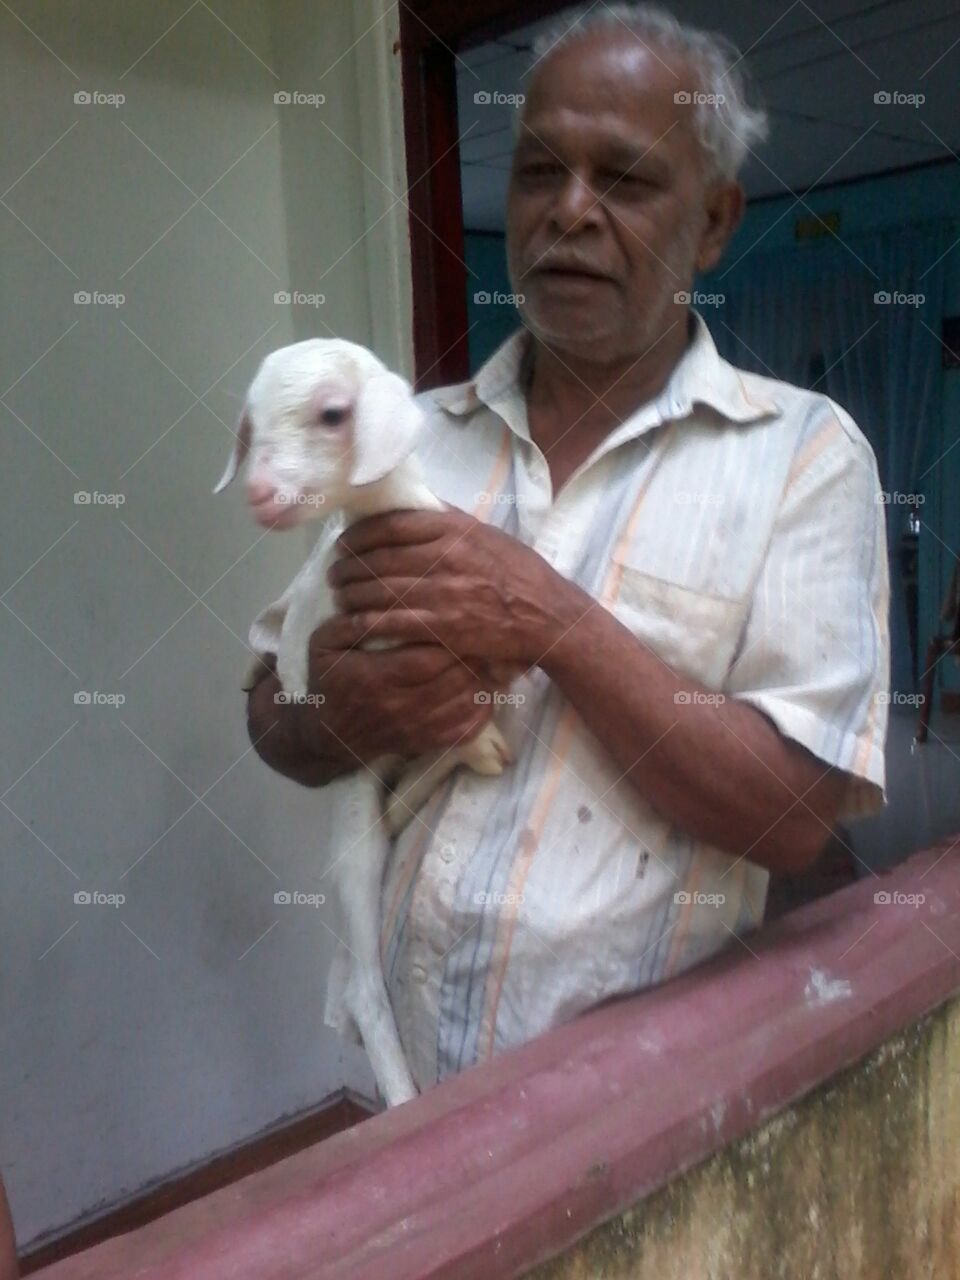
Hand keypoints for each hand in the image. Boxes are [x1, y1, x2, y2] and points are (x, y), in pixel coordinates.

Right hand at [297, 620, 497, 763]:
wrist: (329, 735)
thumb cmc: (329, 681)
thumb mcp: (323, 646)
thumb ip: (347, 623)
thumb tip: (368, 600)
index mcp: (376, 678)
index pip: (424, 658)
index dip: (450, 638)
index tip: (466, 616)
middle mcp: (401, 707)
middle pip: (453, 679)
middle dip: (475, 654)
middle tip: (491, 630)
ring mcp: (419, 728)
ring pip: (466, 702)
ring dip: (486, 677)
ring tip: (496, 652)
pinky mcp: (430, 742)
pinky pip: (468, 728)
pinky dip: (485, 706)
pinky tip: (490, 685)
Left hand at [325, 508, 587, 665]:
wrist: (547, 615)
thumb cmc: (517, 572)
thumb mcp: (485, 533)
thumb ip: (447, 520)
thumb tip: (412, 502)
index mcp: (453, 528)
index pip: (389, 524)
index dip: (357, 535)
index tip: (344, 542)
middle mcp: (444, 556)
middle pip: (377, 558)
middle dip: (346, 566)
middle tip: (333, 572)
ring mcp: (443, 592)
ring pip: (378, 590)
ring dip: (350, 594)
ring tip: (339, 596)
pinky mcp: (444, 627)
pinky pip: (390, 622)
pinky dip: (364, 622)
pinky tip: (352, 624)